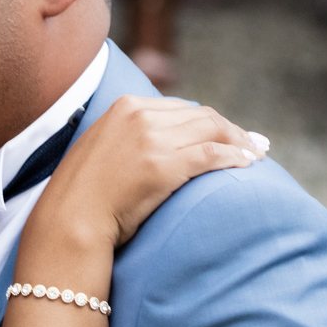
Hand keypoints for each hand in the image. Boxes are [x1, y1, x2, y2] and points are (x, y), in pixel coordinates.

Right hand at [28, 93, 267, 254]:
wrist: (69, 220)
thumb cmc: (84, 195)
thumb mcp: (102, 149)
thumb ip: (129, 137)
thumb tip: (159, 146)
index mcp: (125, 106)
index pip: (182, 108)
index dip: (210, 122)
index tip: (227, 134)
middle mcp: (140, 115)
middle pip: (202, 116)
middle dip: (232, 131)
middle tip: (253, 145)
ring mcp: (152, 139)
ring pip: (212, 131)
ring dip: (240, 143)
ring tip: (257, 156)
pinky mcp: (163, 165)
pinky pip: (211, 155)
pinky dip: (234, 158)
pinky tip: (247, 166)